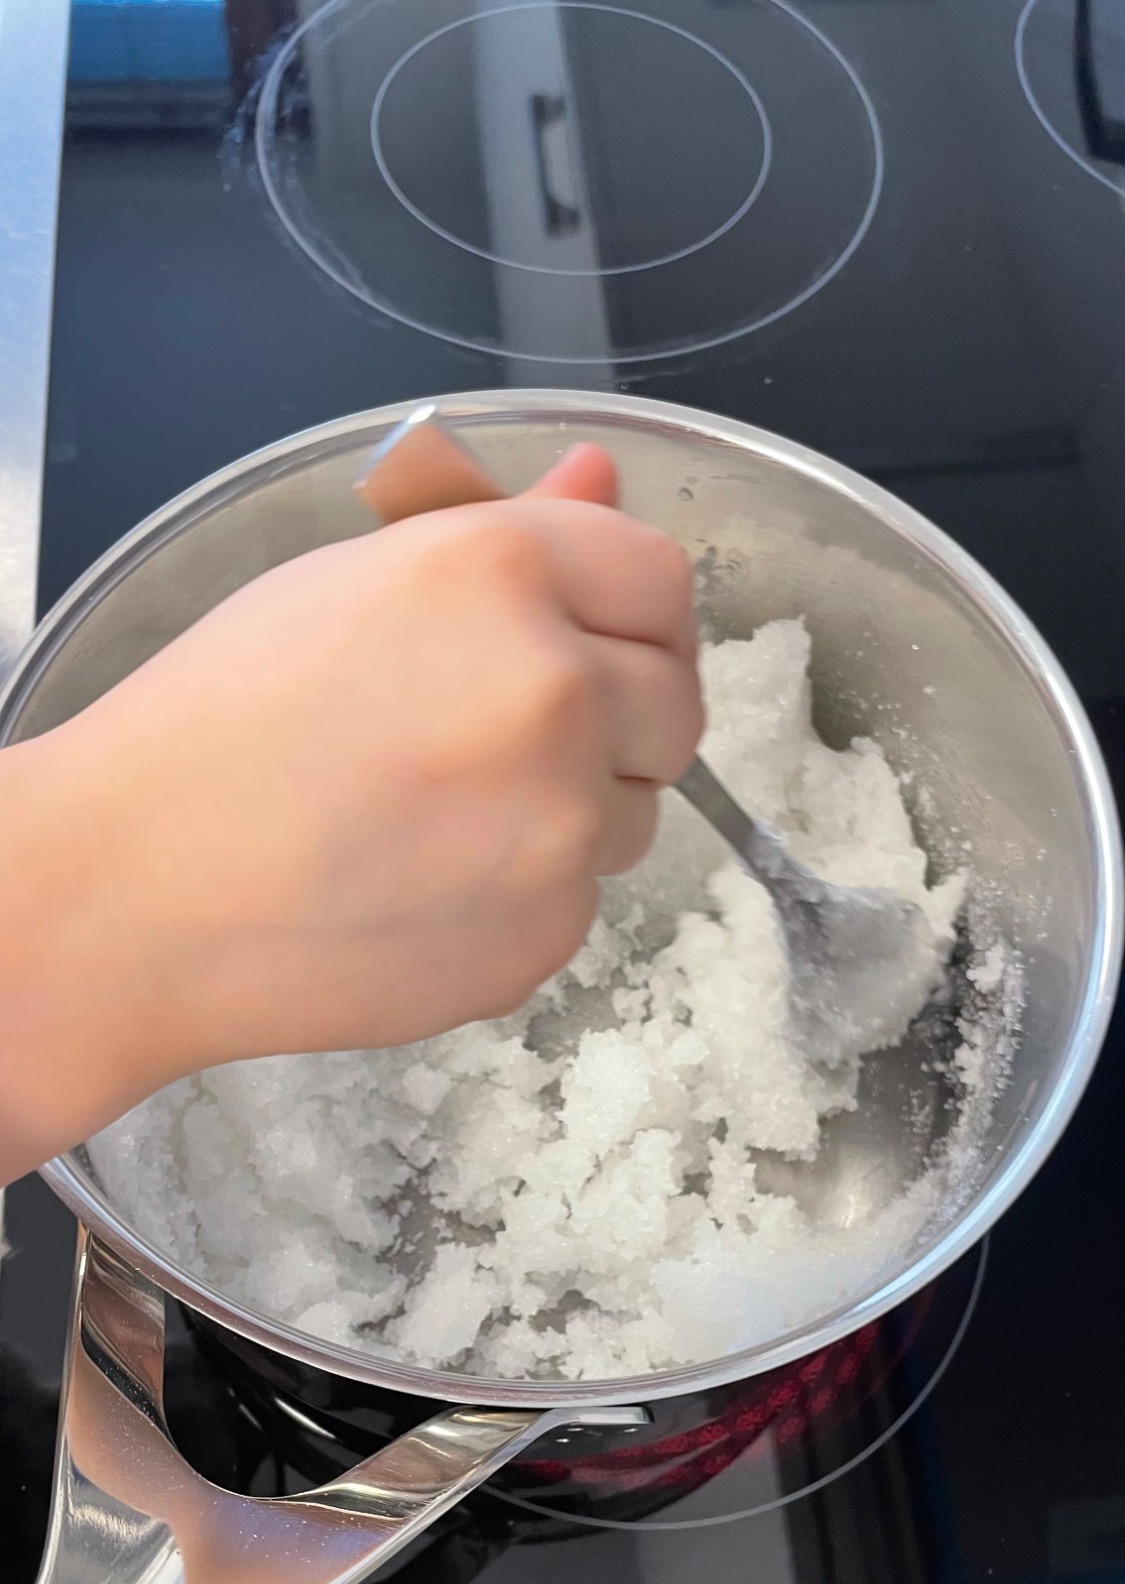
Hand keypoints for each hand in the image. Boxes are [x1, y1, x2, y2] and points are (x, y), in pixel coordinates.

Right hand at [0, 446, 699, 1178]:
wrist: (137, 895)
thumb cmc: (214, 725)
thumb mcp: (349, 584)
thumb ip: (507, 529)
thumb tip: (605, 472)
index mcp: (500, 573)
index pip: (661, 577)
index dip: (630, 615)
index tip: (591, 645)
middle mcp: (556, 692)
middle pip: (675, 705)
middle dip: (620, 719)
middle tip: (505, 739)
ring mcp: (562, 827)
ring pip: (630, 812)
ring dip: (571, 811)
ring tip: (440, 817)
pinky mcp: (545, 935)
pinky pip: (575, 902)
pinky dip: (523, 895)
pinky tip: (423, 885)